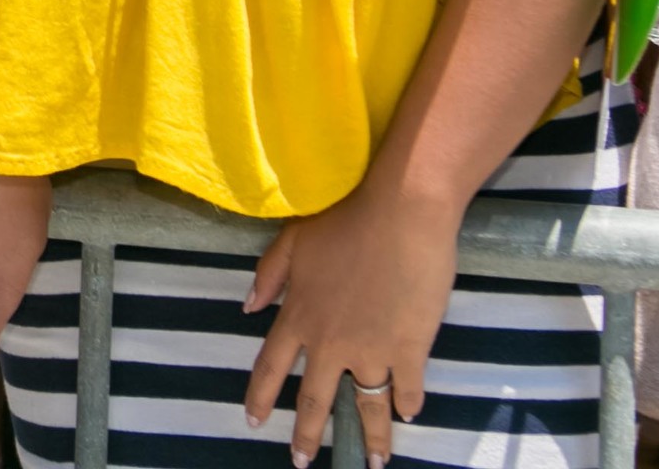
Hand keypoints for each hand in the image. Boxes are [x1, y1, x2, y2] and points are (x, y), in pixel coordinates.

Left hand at [244, 185, 459, 465]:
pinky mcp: (409, 349)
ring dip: (369, 439)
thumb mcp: (293, 240)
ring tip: (371, 462)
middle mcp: (330, 343)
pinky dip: (408, 404)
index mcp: (298, 317)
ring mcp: (370, 350)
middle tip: (302, 461)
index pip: (271, 367)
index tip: (254, 423)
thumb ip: (269, 276)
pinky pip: (406, 389)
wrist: (400, 214)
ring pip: (365, 407)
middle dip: (308, 436)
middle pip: (314, 400)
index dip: (261, 398)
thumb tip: (248, 307)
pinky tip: (407, 414)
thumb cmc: (345, 220)